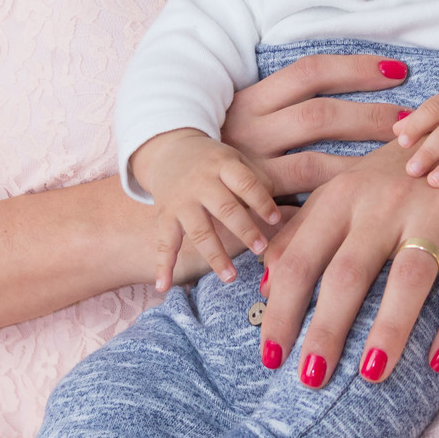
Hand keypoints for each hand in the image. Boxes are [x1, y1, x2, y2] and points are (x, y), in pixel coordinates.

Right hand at [131, 130, 281, 290]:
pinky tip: (163, 286)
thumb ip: (256, 180)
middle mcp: (200, 183)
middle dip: (244, 230)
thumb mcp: (235, 159)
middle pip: (224, 208)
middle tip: (261, 249)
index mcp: (222, 165)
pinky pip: (164, 244)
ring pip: (199, 231)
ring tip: (231, 277)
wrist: (168, 151)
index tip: (275, 220)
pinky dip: (163, 266)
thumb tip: (275, 213)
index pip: (245, 183)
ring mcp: (181, 201)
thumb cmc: (213, 162)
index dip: (261, 201)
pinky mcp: (164, 216)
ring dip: (215, 256)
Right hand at [222, 52, 410, 193]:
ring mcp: (247, 171)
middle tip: (410, 120)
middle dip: (370, 115)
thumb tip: (351, 88)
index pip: (309, 72)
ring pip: (313, 164)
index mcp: (250, 98)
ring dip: (360, 164)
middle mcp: (248, 130)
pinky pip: (298, 207)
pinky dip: (329, 205)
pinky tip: (363, 204)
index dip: (355, 68)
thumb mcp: (247, 114)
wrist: (170, 184)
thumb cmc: (223, 144)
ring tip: (397, 162)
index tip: (396, 70)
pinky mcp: (249, 208)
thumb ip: (288, 105)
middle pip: (318, 115)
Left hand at [258, 141, 438, 385]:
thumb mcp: (344, 193)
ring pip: (408, 279)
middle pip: (348, 273)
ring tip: (371, 377)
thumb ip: (302, 233)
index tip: (271, 357)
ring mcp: (437, 212)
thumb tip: (266, 287)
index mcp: (343, 195)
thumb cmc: (396, 179)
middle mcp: (385, 201)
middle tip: (311, 379)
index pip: (301, 259)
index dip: (283, 310)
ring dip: (389, 330)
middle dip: (326, 330)